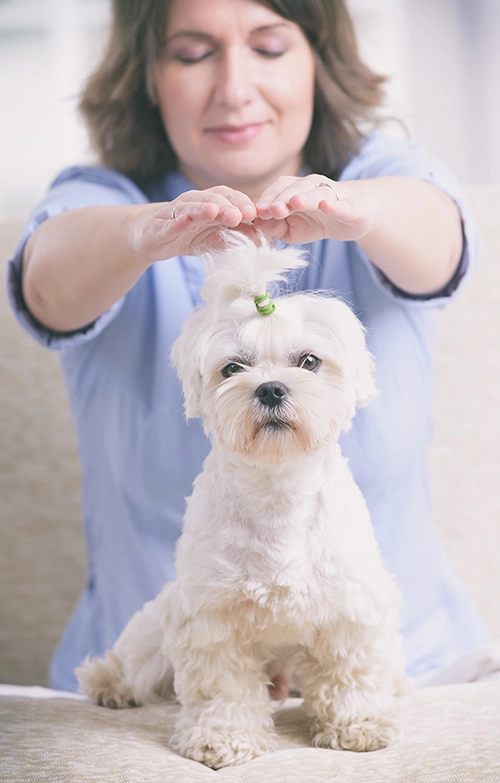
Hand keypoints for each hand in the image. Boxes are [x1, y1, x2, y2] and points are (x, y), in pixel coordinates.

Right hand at [130, 186, 257, 262]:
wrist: (149, 238)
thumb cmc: (184, 236)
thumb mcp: (211, 239)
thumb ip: (232, 237)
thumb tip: (258, 240)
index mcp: (208, 203)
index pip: (228, 197)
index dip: (242, 203)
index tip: (256, 214)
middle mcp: (192, 203)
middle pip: (212, 199)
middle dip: (228, 206)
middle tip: (243, 215)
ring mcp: (174, 213)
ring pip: (191, 207)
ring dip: (204, 208)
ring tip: (216, 211)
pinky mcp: (158, 227)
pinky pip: (168, 223)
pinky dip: (177, 222)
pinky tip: (185, 220)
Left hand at [254, 174, 373, 244]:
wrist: (353, 217)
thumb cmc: (317, 222)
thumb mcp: (291, 230)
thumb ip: (274, 227)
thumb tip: (258, 224)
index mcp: (295, 190)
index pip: (278, 189)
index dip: (268, 199)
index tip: (256, 212)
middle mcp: (313, 186)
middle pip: (295, 187)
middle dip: (283, 198)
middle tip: (272, 209)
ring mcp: (333, 194)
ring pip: (317, 193)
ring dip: (305, 197)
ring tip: (294, 202)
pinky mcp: (351, 206)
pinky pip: (343, 205)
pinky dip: (335, 205)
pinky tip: (326, 205)